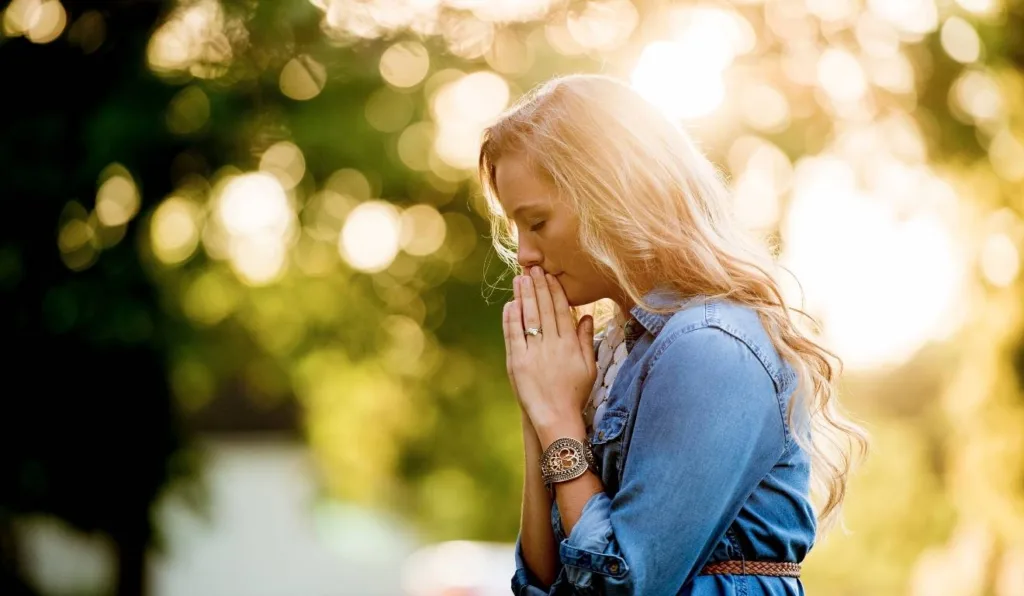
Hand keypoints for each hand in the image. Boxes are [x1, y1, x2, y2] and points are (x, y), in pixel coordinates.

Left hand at [503, 266, 596, 433]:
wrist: (556, 418)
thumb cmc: (574, 394)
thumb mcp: (589, 367)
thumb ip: (587, 340)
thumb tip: (586, 316)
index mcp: (570, 344)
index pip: (561, 310)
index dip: (554, 291)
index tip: (549, 276)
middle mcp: (552, 345)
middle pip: (543, 309)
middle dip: (537, 286)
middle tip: (532, 269)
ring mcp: (533, 353)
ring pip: (528, 318)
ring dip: (523, 296)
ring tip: (520, 279)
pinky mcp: (517, 363)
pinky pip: (513, 335)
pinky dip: (511, 318)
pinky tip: (510, 304)